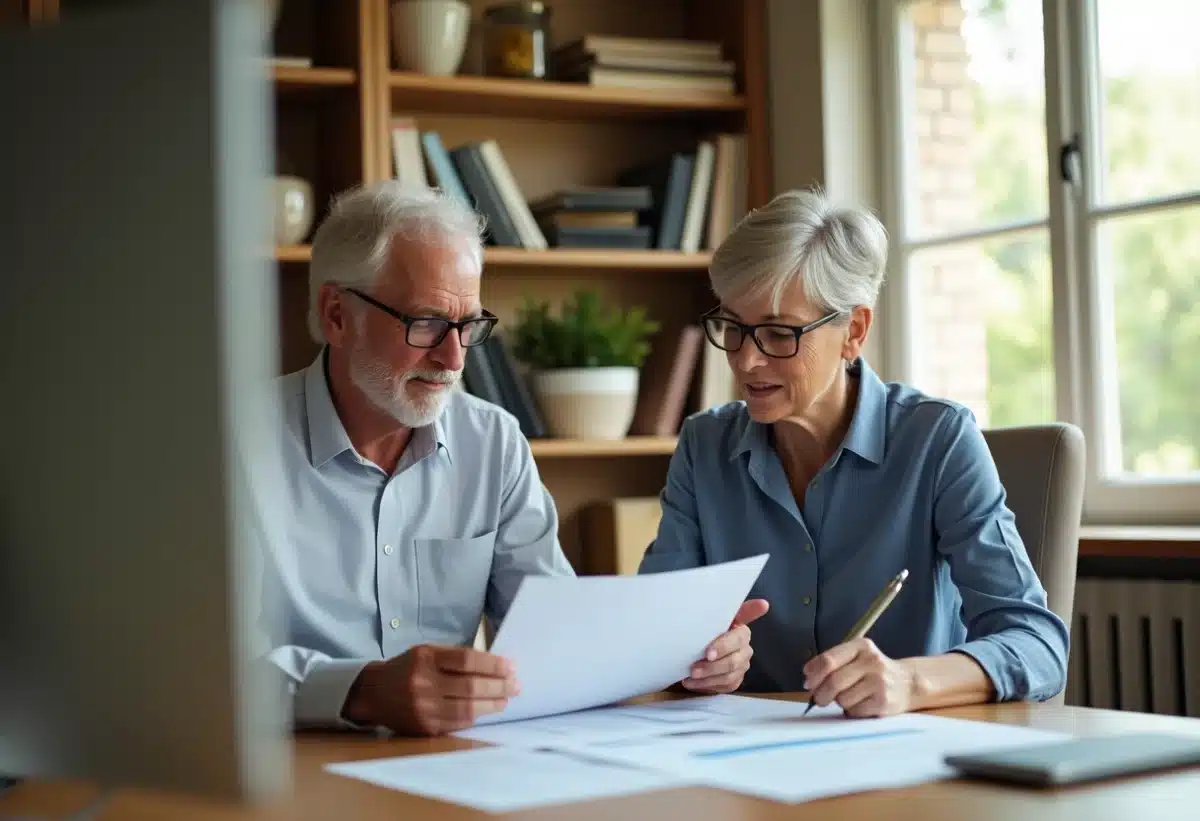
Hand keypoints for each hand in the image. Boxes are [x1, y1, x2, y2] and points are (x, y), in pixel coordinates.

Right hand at [342, 644, 518, 735]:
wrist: (374, 693)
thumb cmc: (408, 668)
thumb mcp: (427, 652)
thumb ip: (457, 657)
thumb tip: (496, 665)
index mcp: (425, 658)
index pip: (466, 660)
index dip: (492, 664)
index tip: (510, 666)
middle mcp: (422, 683)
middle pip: (470, 685)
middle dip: (498, 685)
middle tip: (516, 684)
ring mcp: (423, 707)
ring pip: (467, 708)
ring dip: (492, 704)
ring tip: (506, 699)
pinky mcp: (424, 727)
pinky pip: (457, 723)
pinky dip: (475, 716)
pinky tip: (486, 710)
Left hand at [682, 598, 769, 693]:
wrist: (706, 645)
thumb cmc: (712, 627)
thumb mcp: (718, 616)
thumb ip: (737, 610)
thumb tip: (764, 603)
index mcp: (742, 632)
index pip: (737, 639)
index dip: (723, 646)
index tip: (709, 653)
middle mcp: (745, 650)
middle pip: (732, 662)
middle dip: (711, 667)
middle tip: (693, 669)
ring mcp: (742, 667)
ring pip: (728, 677)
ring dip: (707, 679)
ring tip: (690, 677)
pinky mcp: (735, 680)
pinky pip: (724, 687)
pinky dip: (707, 686)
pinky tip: (692, 683)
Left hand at [802, 638, 916, 717]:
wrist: (908, 683)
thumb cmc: (873, 671)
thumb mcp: (856, 657)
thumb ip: (832, 663)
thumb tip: (808, 678)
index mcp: (861, 646)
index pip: (829, 660)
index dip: (813, 674)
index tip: (807, 683)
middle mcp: (872, 661)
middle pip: (833, 681)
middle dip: (820, 694)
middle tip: (819, 699)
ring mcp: (879, 682)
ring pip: (842, 699)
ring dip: (839, 702)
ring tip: (849, 697)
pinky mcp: (883, 702)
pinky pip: (854, 711)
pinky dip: (851, 711)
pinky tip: (861, 704)